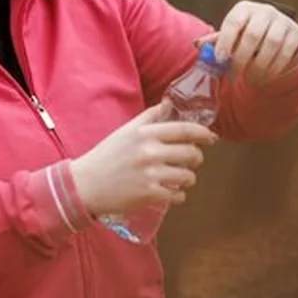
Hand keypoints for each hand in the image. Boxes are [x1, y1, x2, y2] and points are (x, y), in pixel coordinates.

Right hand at [69, 100, 217, 216]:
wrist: (86, 184)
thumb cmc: (107, 155)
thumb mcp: (126, 131)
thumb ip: (149, 117)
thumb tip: (169, 102)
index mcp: (145, 134)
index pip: (184, 130)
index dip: (203, 134)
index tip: (211, 138)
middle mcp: (150, 152)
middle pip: (191, 154)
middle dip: (196, 158)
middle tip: (192, 161)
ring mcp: (150, 174)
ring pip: (188, 176)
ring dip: (188, 178)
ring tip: (180, 178)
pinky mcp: (149, 194)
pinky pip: (177, 195)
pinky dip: (178, 195)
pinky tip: (171, 192)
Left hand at [195, 0, 297, 86]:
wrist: (276, 31)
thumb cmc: (245, 35)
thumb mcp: (231, 35)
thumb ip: (217, 41)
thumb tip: (197, 44)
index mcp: (244, 9)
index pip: (234, 22)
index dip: (226, 41)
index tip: (220, 59)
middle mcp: (265, 11)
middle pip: (253, 34)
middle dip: (242, 57)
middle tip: (235, 74)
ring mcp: (283, 21)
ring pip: (272, 44)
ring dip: (259, 65)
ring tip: (250, 78)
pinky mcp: (296, 34)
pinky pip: (286, 53)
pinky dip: (274, 68)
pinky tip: (265, 76)